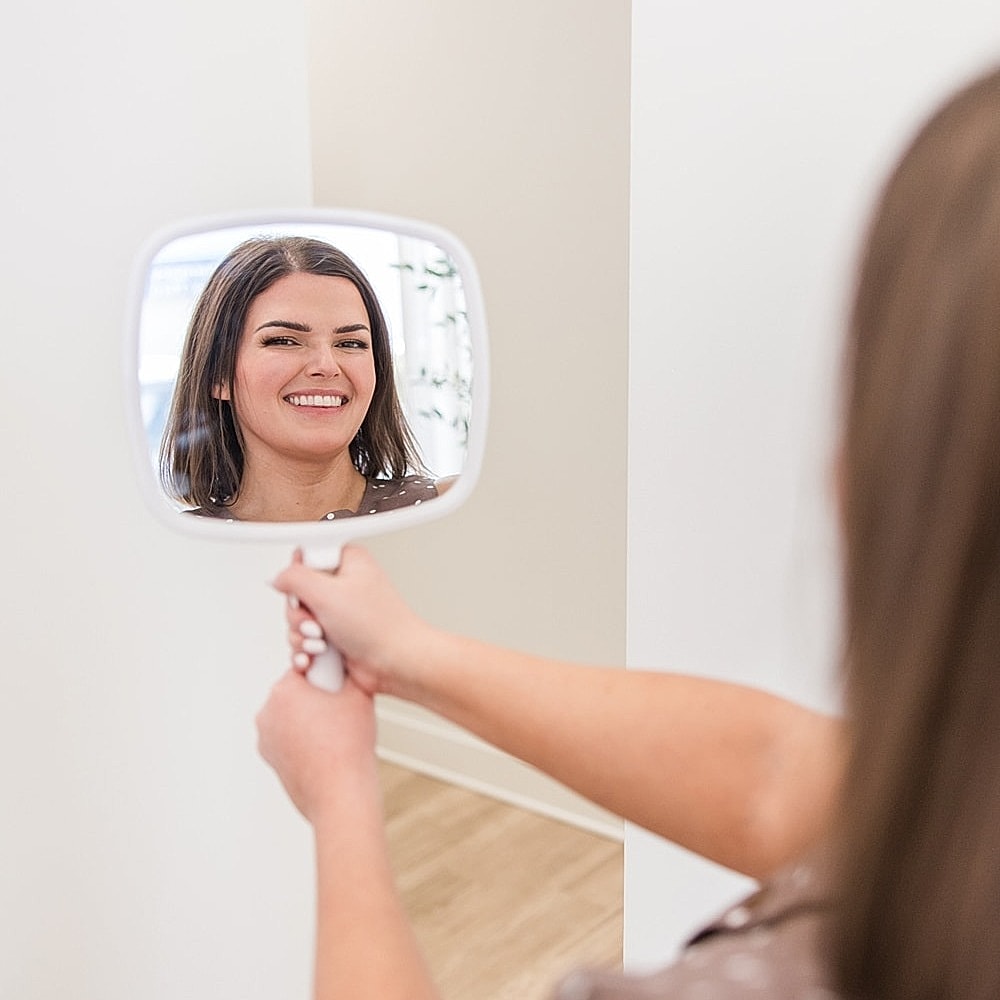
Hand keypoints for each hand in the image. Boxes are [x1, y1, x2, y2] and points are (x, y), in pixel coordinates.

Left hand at [256, 669, 377, 822]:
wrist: (340, 794)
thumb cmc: (348, 747)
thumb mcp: (359, 694)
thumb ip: (349, 672)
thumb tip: (347, 664)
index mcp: (284, 691)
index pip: (304, 668)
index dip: (324, 676)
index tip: (336, 686)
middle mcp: (267, 712)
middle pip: (294, 692)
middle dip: (314, 697)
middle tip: (338, 710)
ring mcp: (265, 738)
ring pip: (289, 716)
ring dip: (307, 719)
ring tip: (333, 732)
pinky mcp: (269, 759)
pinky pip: (286, 738)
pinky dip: (301, 740)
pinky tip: (323, 748)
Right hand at [272, 545, 431, 698]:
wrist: (396, 663)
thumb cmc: (378, 626)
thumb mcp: (328, 592)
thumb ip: (294, 578)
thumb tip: (277, 577)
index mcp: (346, 562)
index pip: (305, 557)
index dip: (298, 577)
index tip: (306, 592)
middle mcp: (342, 585)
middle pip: (296, 593)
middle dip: (299, 615)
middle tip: (317, 624)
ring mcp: (337, 613)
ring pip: (297, 620)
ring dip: (302, 637)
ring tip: (322, 644)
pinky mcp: (334, 637)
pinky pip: (304, 642)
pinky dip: (305, 652)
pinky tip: (315, 658)